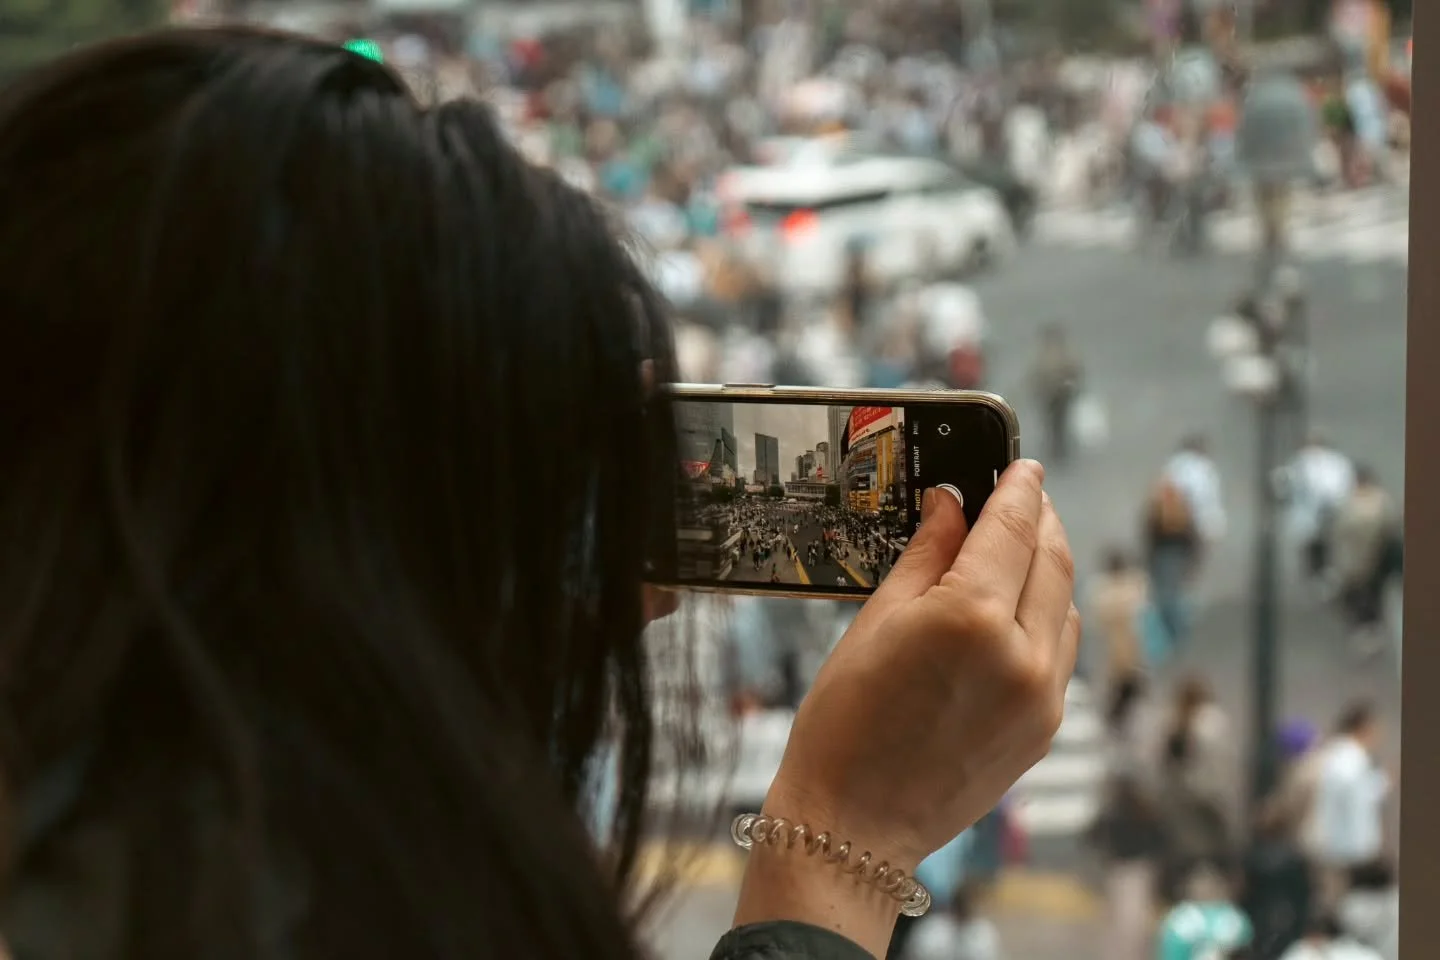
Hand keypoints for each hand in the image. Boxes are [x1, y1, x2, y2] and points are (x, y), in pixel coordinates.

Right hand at [732, 462, 1077, 953]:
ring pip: (1065, 605)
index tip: (1020, 464)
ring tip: (1016, 549)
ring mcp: (1043, 696)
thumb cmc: (844, 722)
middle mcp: (1022, 654)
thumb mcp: (874, 622)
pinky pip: (1060, 652)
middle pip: (1052, 560)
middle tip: (1021, 494)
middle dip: (1039, 519)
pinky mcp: (1047, 727)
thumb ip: (925, 556)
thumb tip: (950, 505)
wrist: (854, 824)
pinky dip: (1047, 616)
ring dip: (1047, 568)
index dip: (1017, 488)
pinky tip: (1016, 609)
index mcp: (970, 618)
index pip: (1012, 528)